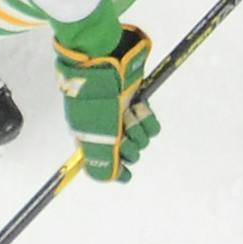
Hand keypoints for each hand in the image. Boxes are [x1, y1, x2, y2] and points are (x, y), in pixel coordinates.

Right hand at [54, 25, 158, 182]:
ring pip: (143, 139)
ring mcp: (123, 115)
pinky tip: (139, 108)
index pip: (109, 164)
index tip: (125, 168)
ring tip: (129, 114)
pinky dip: (148, 119)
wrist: (101, 65)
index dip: (119, 168)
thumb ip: (103, 163)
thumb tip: (115, 178)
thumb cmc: (94, 103)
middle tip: (123, 135)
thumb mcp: (92, 137)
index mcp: (91, 139)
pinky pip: (152, 123)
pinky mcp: (138, 103)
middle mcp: (108, 129)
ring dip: (139, 129)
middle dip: (130, 146)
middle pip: (130, 153)